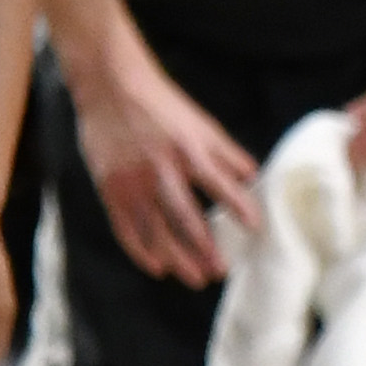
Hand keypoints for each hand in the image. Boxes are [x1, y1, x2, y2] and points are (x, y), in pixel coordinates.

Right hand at [72, 46, 258, 287]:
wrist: (111, 86)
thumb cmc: (162, 106)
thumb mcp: (200, 123)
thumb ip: (227, 153)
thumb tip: (255, 177)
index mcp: (187, 149)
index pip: (218, 184)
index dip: (237, 206)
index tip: (254, 228)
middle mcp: (160, 169)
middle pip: (184, 217)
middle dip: (204, 247)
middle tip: (220, 271)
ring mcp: (132, 181)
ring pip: (155, 229)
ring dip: (176, 257)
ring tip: (195, 278)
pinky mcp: (110, 188)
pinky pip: (125, 227)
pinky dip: (140, 250)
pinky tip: (157, 268)